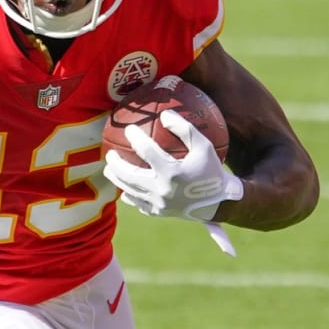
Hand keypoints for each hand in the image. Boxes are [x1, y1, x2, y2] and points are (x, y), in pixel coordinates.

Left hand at [103, 108, 243, 254]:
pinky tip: (125, 188)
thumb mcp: (204, 146)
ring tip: (109, 169)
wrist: (218, 202)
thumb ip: (184, 129)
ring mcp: (158, 204)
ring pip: (129, 191)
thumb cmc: (211, 170)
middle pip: (130, 175)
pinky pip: (138, 204)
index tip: (129, 129)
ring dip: (117, 179)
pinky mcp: (158, 213)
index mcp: (172, 172)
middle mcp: (162, 190)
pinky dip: (130, 195)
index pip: (147, 151)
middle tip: (110, 153)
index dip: (135, 138)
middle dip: (116, 163)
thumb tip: (164, 115)